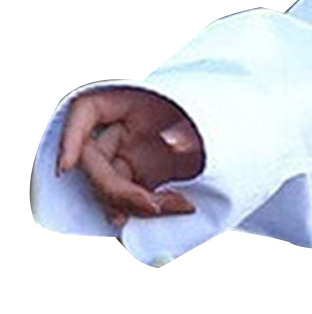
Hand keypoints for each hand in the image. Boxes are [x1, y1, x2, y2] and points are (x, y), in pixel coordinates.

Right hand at [56, 86, 206, 229]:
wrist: (240, 128)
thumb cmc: (221, 107)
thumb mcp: (206, 108)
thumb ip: (188, 126)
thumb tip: (175, 145)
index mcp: (129, 100)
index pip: (85, 110)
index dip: (70, 137)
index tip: (69, 166)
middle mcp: (123, 129)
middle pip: (97, 161)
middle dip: (116, 189)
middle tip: (150, 205)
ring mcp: (132, 154)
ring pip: (111, 185)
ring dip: (131, 203)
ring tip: (169, 207)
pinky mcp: (145, 175)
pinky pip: (131, 195)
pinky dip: (140, 207)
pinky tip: (153, 213)